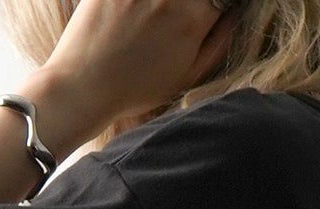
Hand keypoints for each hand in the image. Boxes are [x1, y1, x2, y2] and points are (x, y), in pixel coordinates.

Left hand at [40, 0, 243, 124]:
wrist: (84, 88)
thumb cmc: (135, 89)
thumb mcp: (185, 77)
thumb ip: (217, 43)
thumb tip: (235, 14)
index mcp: (194, 21)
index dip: (213, 5)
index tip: (204, 12)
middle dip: (188, 3)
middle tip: (170, 17)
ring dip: (160, 3)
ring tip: (149, 16)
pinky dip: (133, 1)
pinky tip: (132, 10)